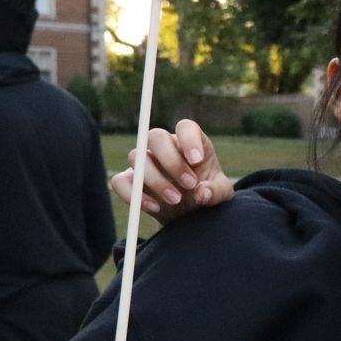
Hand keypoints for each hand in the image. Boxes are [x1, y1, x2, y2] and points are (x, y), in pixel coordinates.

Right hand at [110, 118, 233, 223]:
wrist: (189, 213)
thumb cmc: (206, 194)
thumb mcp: (220, 194)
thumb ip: (215, 192)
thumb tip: (202, 192)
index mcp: (190, 141)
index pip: (185, 127)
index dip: (189, 139)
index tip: (197, 160)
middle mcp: (165, 146)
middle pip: (155, 136)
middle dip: (171, 161)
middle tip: (190, 184)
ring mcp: (144, 161)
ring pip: (136, 157)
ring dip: (155, 179)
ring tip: (175, 200)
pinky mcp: (130, 181)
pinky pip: (120, 181)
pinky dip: (133, 194)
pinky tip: (154, 207)